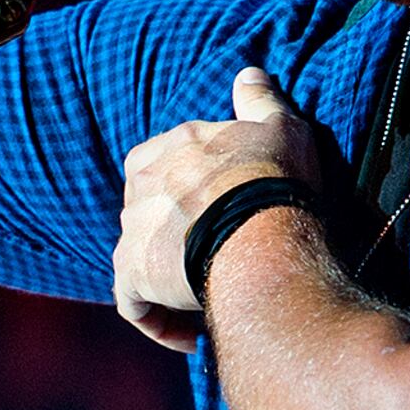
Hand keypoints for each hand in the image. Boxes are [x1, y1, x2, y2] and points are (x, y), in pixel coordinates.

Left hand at [115, 66, 329, 350]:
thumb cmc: (273, 179)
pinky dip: (158, 321)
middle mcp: (137, 189)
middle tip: (218, 261)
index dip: (188, 194)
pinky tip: (191, 337)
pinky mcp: (131, 277)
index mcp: (164, 150)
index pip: (161, 167)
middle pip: (149, 216)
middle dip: (177, 240)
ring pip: (139, 261)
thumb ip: (260, 101)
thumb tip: (249, 73)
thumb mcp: (278, 127)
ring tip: (208, 301)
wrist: (260, 233)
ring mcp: (130, 233)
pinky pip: (135, 305)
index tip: (220, 215)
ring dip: (168, 282)